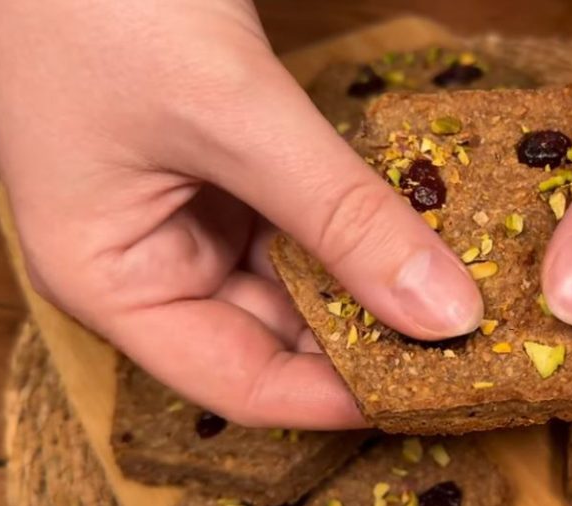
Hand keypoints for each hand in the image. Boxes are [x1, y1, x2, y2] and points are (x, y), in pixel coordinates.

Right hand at [0, 0, 482, 427]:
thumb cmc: (103, 5)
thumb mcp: (236, 118)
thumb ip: (343, 216)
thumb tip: (444, 311)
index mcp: (113, 283)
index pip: (238, 382)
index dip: (334, 400)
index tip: (429, 398)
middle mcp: (152, 263)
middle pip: (275, 336)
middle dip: (366, 342)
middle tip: (468, 351)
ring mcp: (191, 215)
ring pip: (298, 280)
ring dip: (371, 284)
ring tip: (460, 300)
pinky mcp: (226, 171)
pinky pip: (303, 222)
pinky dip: (356, 229)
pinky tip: (420, 237)